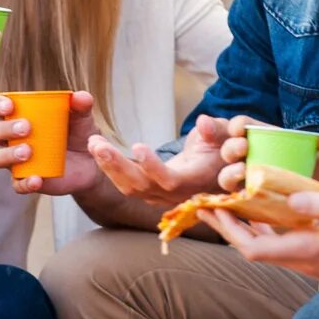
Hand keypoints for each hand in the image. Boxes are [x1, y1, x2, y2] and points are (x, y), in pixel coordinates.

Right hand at [0, 90, 99, 195]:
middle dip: (4, 129)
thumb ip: (81, 105)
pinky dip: (24, 183)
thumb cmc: (78, 133)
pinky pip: (16, 184)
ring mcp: (14, 160)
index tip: (9, 106)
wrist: (90, 163)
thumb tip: (80, 97)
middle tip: (27, 128)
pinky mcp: (24, 180)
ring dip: (6, 154)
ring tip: (28, 152)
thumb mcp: (82, 118)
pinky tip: (37, 179)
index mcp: (17, 115)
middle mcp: (10, 137)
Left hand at [91, 116, 230, 205]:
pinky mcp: (149, 193)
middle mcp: (174, 194)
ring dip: (109, 166)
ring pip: (129, 188)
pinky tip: (98, 150)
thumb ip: (215, 130)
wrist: (214, 170)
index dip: (153, 167)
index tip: (137, 146)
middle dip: (118, 165)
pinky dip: (110, 168)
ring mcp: (159, 196)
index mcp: (193, 180)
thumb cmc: (219, 150)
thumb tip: (204, 122)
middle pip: (141, 186)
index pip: (169, 180)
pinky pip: (126, 185)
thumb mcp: (224, 136)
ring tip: (94, 144)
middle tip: (98, 145)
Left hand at [201, 190, 318, 283]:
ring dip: (244, 228)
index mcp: (309, 250)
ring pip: (265, 247)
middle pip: (252, 249)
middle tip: (207, 203)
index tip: (214, 208)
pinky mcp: (316, 258)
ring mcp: (309, 262)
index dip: (230, 231)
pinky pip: (280, 245)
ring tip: (226, 203)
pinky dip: (264, 229)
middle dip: (228, 227)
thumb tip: (291, 200)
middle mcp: (303, 260)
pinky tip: (262, 212)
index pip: (254, 249)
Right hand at [215, 117, 318, 197]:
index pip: (248, 128)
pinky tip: (235, 203)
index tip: (239, 129)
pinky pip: (240, 205)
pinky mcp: (261, 208)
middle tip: (240, 150)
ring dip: (228, 175)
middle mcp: (262, 161)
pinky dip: (233, 203)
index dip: (238, 125)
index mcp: (276, 141)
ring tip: (241, 174)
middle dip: (229, 148)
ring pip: (230, 178)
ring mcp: (259, 185)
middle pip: (232, 152)